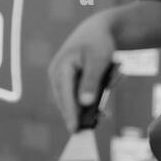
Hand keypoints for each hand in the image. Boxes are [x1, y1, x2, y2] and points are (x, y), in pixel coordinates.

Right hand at [48, 12, 116, 131]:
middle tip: (92, 128)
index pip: (65, 96)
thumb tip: (85, 103)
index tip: (75, 130)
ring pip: (73, 100)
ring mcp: (62, 78)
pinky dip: (90, 100)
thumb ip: (92, 81)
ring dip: (88, 107)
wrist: (99, 30)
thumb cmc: (99, 42)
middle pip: (67, 102)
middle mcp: (57, 74)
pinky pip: (78, 95)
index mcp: (61, 68)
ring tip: (103, 115)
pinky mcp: (69, 80)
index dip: (70, 114)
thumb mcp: (99, 60)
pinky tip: (102, 108)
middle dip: (80, 115)